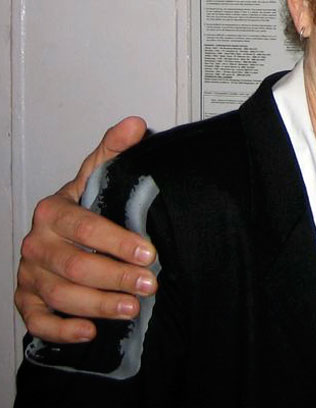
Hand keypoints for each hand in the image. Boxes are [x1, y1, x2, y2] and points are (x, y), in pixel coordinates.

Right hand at [15, 116, 157, 342]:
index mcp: (52, 210)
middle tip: (149, 284)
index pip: (85, 228)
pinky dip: (62, 329)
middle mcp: (35, 243)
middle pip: (75, 266)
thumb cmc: (85, 202)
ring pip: (61, 295)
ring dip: (98, 305)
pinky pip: (38, 321)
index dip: (117, 242)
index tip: (148, 251)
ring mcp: (29, 273)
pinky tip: (90, 332)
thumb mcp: (99, 173)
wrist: (59, 227)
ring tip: (132, 307)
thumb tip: (135, 124)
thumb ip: (115, 150)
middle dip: (115, 277)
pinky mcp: (26, 299)